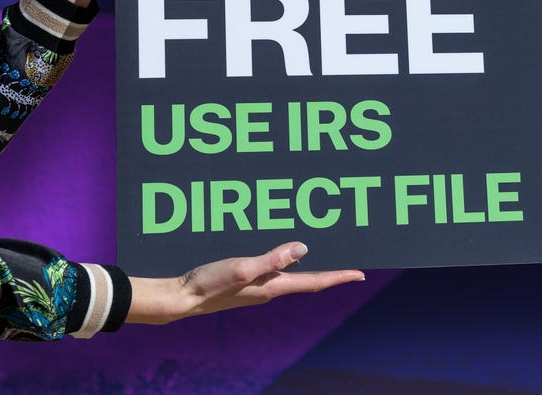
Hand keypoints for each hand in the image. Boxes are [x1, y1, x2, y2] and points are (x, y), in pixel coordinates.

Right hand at [127, 242, 364, 324]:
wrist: (180, 298)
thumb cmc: (209, 284)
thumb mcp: (241, 267)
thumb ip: (272, 259)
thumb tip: (304, 249)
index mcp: (273, 286)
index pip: (315, 281)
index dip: (340, 276)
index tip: (361, 273)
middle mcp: (270, 287)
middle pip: (308, 276)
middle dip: (329, 266)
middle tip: (348, 253)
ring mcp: (258, 285)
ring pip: (291, 270)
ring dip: (309, 260)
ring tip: (323, 244)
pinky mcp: (245, 279)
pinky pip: (273, 266)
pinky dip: (284, 256)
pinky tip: (281, 243)